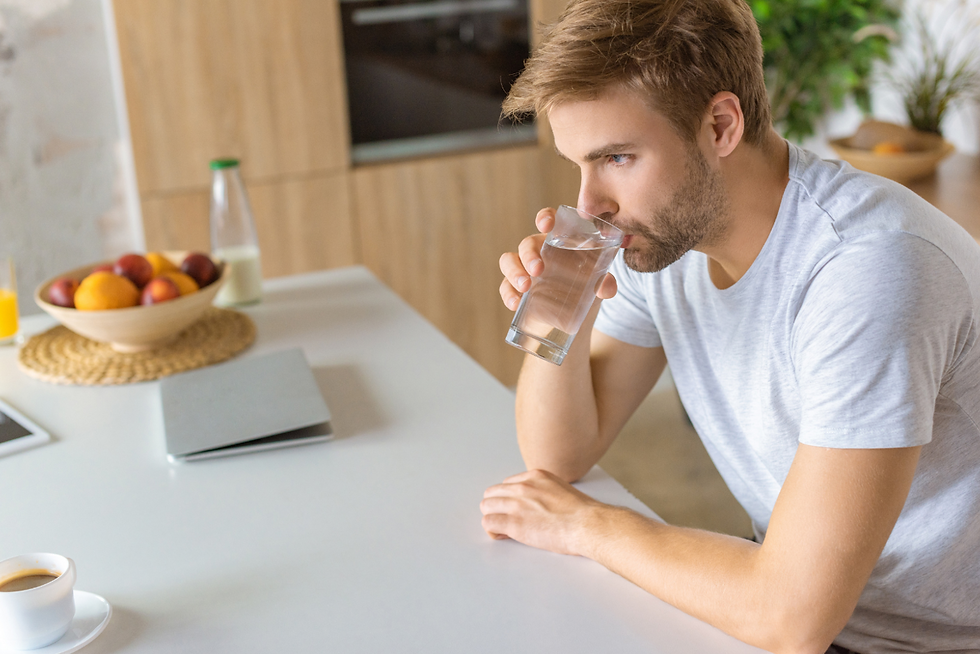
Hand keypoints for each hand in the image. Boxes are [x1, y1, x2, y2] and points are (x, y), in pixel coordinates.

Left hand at [480, 469, 606, 556]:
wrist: (588, 524)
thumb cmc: (582, 513)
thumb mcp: (561, 489)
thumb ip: (544, 491)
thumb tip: (538, 503)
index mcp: (535, 476)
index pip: (507, 484)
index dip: (509, 499)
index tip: (516, 510)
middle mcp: (523, 486)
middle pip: (493, 493)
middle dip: (497, 507)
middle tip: (507, 520)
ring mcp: (517, 504)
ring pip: (486, 506)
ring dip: (493, 518)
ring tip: (505, 529)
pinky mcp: (514, 523)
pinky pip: (488, 523)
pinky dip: (493, 530)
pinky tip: (504, 536)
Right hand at [498, 208, 618, 311]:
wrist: (573, 317)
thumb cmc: (585, 289)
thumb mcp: (598, 285)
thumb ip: (605, 283)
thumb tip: (606, 287)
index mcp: (559, 241)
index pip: (549, 220)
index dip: (545, 218)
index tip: (546, 225)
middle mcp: (539, 250)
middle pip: (527, 243)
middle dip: (529, 255)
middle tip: (538, 270)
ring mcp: (524, 269)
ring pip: (508, 260)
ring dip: (514, 271)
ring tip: (525, 287)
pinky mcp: (516, 288)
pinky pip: (505, 286)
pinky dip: (508, 294)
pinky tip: (515, 303)